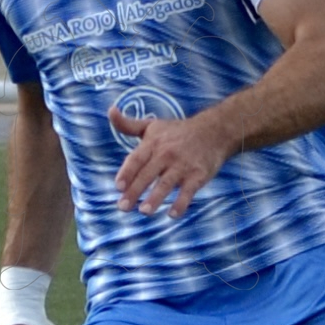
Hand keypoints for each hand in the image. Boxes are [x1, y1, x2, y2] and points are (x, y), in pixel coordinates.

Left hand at [108, 106, 229, 216]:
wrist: (214, 131)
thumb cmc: (177, 131)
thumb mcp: (152, 126)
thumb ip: (128, 124)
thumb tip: (110, 110)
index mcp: (153, 143)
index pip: (136, 159)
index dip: (127, 172)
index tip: (118, 187)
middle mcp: (166, 153)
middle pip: (148, 174)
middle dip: (135, 191)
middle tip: (123, 207)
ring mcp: (183, 165)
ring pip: (166, 183)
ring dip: (156, 198)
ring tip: (144, 212)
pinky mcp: (198, 175)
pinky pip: (189, 191)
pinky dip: (181, 203)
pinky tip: (172, 214)